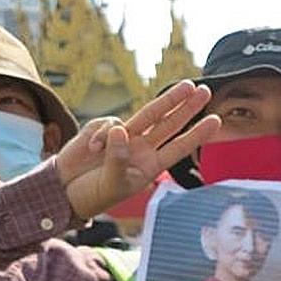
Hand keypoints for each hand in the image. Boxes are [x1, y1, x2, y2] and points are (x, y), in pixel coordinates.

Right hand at [57, 81, 220, 220]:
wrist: (65, 189)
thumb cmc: (94, 193)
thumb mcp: (111, 183)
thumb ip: (118, 159)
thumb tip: (122, 130)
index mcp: (150, 166)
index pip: (178, 147)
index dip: (197, 134)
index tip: (215, 120)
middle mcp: (141, 149)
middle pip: (169, 124)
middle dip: (187, 107)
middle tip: (204, 89)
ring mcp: (123, 136)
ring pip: (148, 114)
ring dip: (169, 100)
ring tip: (186, 87)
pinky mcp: (103, 128)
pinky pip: (109, 124)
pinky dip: (102, 134)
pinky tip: (92, 149)